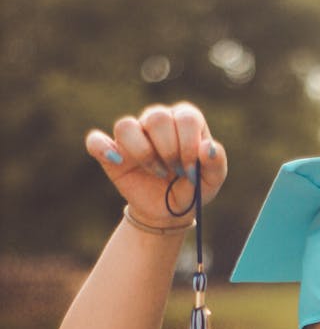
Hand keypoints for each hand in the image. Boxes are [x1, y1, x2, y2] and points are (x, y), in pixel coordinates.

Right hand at [86, 102, 227, 227]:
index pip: (186, 117)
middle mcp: (158, 120)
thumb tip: (208, 147)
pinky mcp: (112, 152)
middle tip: (175, 172)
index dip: (188, 145)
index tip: (190, 170)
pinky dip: (102, 148)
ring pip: (127, 126)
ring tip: (156, 172)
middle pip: (157, 118)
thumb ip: (216, 163)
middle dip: (169, 150)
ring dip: (144, 153)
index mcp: (186, 121)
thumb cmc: (192, 188)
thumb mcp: (212, 180)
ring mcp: (134, 134)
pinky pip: (96, 141)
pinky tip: (117, 161)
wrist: (170, 211)